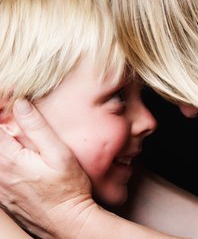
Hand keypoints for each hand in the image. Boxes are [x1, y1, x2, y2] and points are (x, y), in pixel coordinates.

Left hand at [0, 99, 94, 237]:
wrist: (67, 222)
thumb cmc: (68, 188)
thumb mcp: (60, 154)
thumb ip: (38, 128)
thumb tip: (21, 104)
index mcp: (10, 159)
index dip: (1, 109)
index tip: (8, 99)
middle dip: (2, 125)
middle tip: (13, 116)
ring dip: (4, 142)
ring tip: (18, 138)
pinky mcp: (2, 196)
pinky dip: (4, 158)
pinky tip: (19, 157)